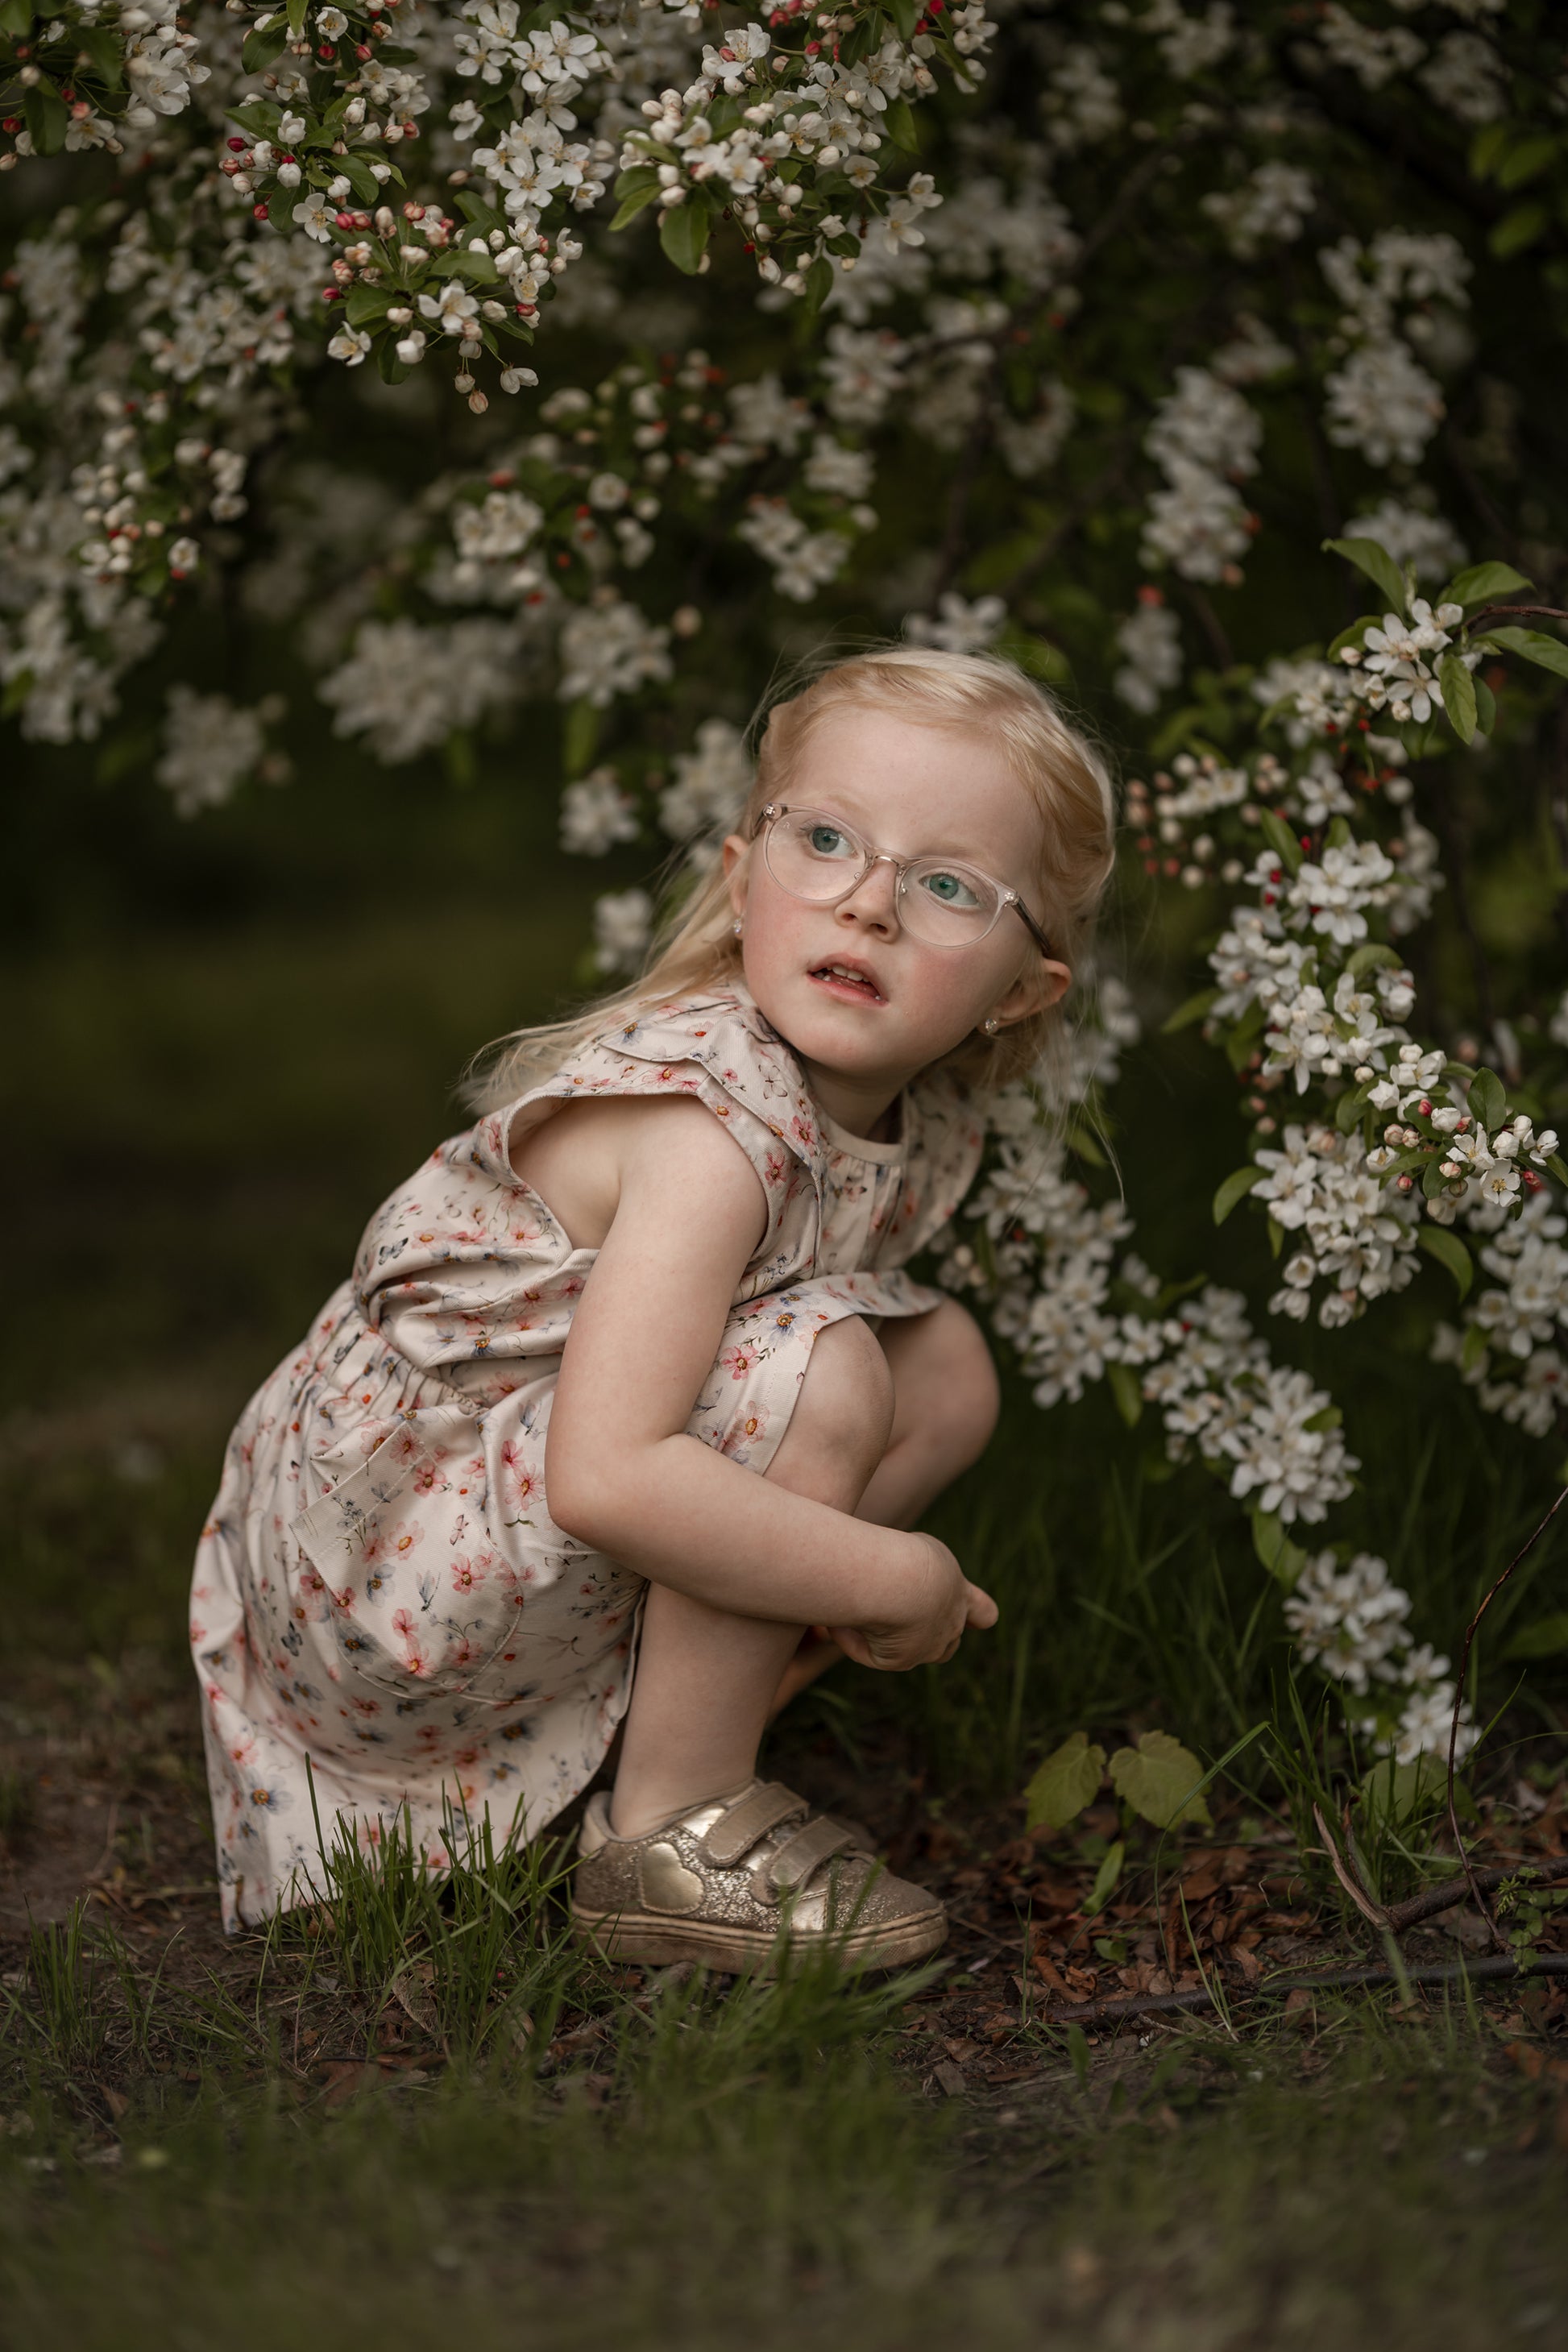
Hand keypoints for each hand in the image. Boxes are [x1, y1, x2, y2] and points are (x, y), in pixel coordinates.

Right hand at [829, 1531, 997, 1672]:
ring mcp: (928, 1647)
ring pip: (916, 1652)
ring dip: (892, 1640)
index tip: (978, 1619)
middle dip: (925, 1633)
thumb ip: (913, 1568)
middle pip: (948, 1643)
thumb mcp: (916, 1550)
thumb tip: (893, 1580)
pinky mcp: (901, 1660)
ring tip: (862, 1617)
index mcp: (960, 1593)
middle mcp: (950, 1624)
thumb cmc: (902, 1553)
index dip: (978, 1616)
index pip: (983, 1613)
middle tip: (895, 1613)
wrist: (897, 1578)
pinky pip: (873, 1653)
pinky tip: (837, 1624)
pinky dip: (854, 1640)